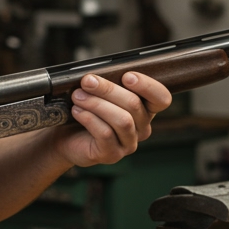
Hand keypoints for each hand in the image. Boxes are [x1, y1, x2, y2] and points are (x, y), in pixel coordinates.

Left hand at [52, 72, 171, 167]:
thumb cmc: (87, 111)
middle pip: (134, 104)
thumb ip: (108, 83)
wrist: (66, 137)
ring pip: (122, 120)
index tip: (127, 76)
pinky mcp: (112, 154)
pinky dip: (89, 118)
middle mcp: (141, 127)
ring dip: (97, 103)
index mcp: (145, 109)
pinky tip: (77, 111)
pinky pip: (106, 134)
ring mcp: (128, 143)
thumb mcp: (100, 93)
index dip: (148, 86)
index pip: (161, 98)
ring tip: (78, 96)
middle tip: (87, 81)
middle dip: (108, 89)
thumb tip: (99, 74)